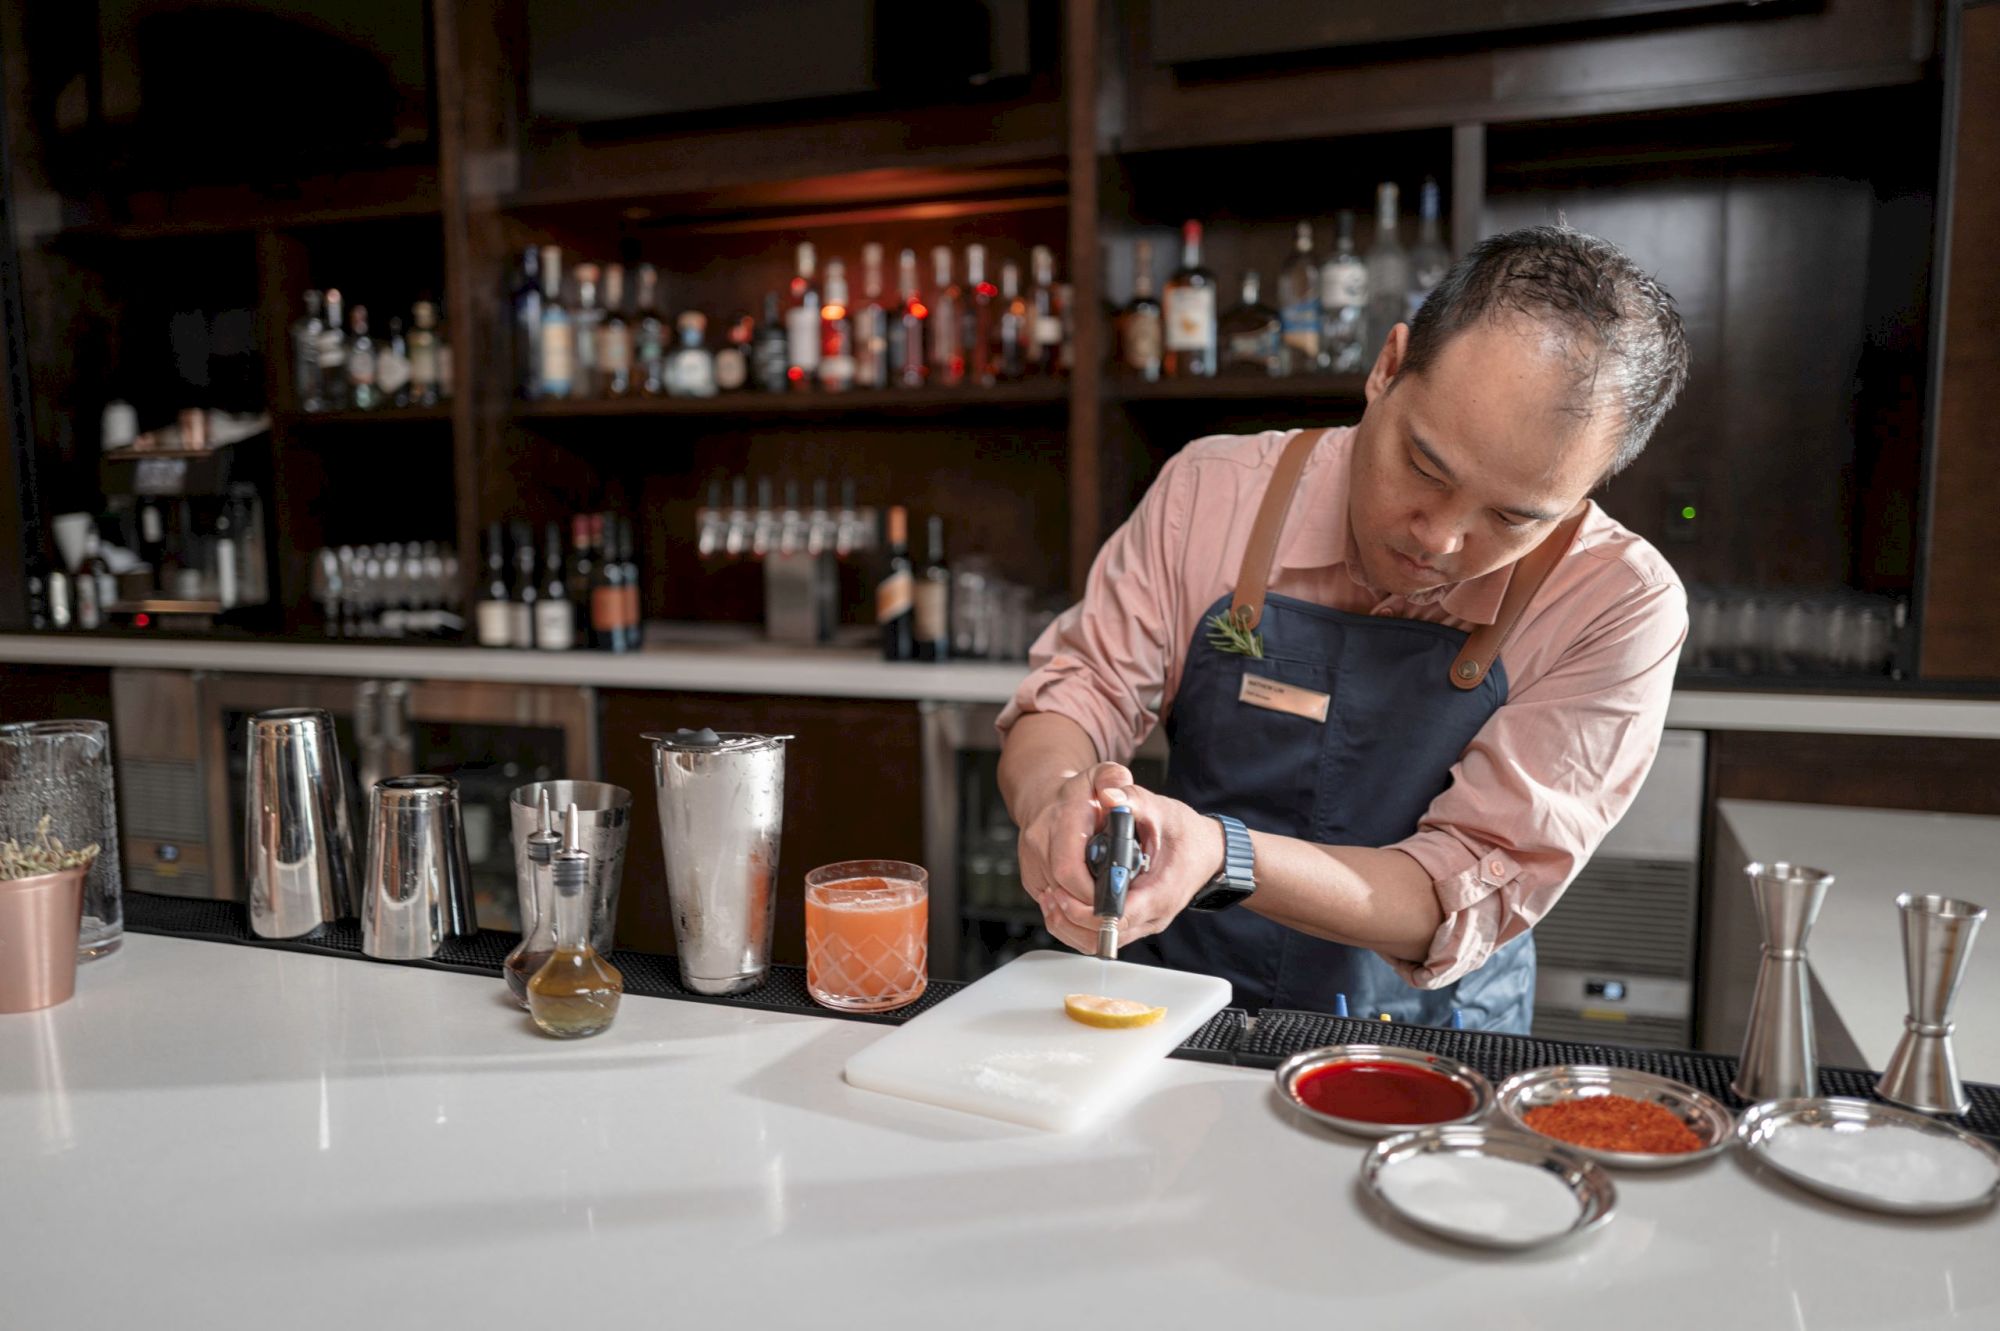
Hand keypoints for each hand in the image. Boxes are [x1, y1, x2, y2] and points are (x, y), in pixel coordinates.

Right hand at [1016, 761, 1132, 942]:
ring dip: (1080, 912)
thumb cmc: (1078, 793)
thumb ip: (1114, 778)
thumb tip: (1116, 790)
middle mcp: (1040, 840)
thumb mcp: (1101, 776)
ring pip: (1054, 903)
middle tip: (1112, 912)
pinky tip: (1086, 910)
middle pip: (1062, 892)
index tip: (1111, 899)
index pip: (1068, 869)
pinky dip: (1069, 913)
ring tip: (1103, 913)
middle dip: (1089, 907)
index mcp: (1061, 819)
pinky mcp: (1030, 877)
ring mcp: (1031, 861)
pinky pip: (1048, 906)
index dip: (1090, 892)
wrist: (1043, 798)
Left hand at [1025, 778, 1225, 955]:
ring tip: (1053, 900)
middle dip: (1073, 918)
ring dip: (1073, 926)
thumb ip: (1133, 801)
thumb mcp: (1161, 810)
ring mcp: (1145, 923)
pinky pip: (1103, 937)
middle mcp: (1153, 915)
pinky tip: (1064, 905)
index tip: (1065, 894)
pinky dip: (1080, 926)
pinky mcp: (1137, 922)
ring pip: (1101, 942)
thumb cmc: (1186, 833)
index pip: (1119, 916)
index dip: (1087, 909)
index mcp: (1161, 892)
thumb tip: (1110, 794)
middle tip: (1051, 894)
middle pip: (1105, 936)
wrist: (1209, 851)